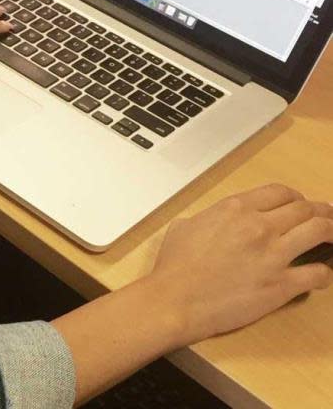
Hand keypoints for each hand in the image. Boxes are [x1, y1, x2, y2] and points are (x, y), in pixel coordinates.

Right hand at [148, 184, 332, 344]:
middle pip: (305, 209)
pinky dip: (324, 273)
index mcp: (235, 209)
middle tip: (325, 219)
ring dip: (331, 232)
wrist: (175, 300)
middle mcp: (259, 226)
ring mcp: (273, 255)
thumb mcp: (184, 226)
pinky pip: (318, 273)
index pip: (280, 192)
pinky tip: (321, 275)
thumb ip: (208, 217)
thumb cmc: (174, 267)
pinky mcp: (281, 284)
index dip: (295, 197)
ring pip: (320, 231)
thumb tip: (215, 221)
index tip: (298, 205)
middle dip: (320, 212)